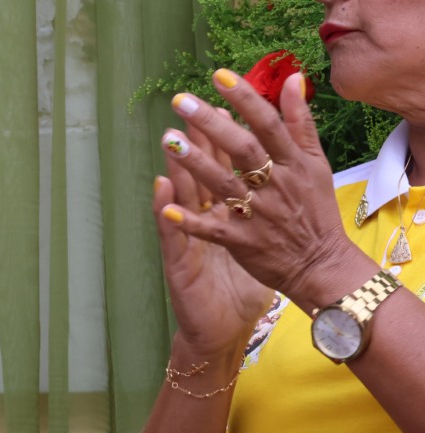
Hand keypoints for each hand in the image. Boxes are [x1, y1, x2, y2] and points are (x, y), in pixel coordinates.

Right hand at [153, 114, 273, 357]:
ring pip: (181, 200)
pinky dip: (169, 217)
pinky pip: (175, 238)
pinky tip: (162, 197)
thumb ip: (259, 204)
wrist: (221, 330)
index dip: (223, 133)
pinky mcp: (181, 265)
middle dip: (195, 139)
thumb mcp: (252, 239)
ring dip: (174, 170)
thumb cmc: (237, 285)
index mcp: (221, 211)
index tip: (224, 99)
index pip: (222, 164)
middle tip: (187, 107)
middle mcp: (201, 220)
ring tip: (170, 141)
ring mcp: (188, 240)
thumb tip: (275, 172)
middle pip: (198, 172)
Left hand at [157, 71, 365, 313]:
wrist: (321, 264)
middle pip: (242, 150)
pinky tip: (167, 210)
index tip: (219, 76)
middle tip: (182, 102)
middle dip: (212, 125)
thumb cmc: (314, 210)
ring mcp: (258, 214)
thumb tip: (292, 79)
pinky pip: (214, 230)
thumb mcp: (316, 164)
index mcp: (294, 163)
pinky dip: (191, 222)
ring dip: (195, 164)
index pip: (268, 124)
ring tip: (169, 141)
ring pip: (224, 184)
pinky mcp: (243, 242)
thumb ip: (300, 123)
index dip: (245, 99)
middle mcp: (276, 185)